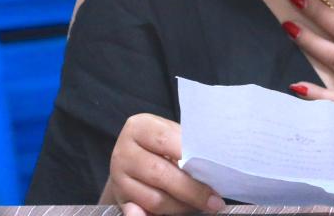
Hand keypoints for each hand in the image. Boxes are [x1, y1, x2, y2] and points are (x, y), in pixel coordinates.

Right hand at [103, 113, 224, 213]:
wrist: (136, 156)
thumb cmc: (163, 144)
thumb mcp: (171, 135)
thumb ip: (185, 146)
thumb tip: (209, 165)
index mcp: (139, 127)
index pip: (166, 140)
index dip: (190, 154)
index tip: (213, 167)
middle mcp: (124, 151)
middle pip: (160, 173)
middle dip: (192, 190)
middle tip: (215, 200)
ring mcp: (118, 177)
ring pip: (154, 199)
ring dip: (182, 206)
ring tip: (202, 205)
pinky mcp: (121, 199)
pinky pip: (141, 213)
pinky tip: (177, 213)